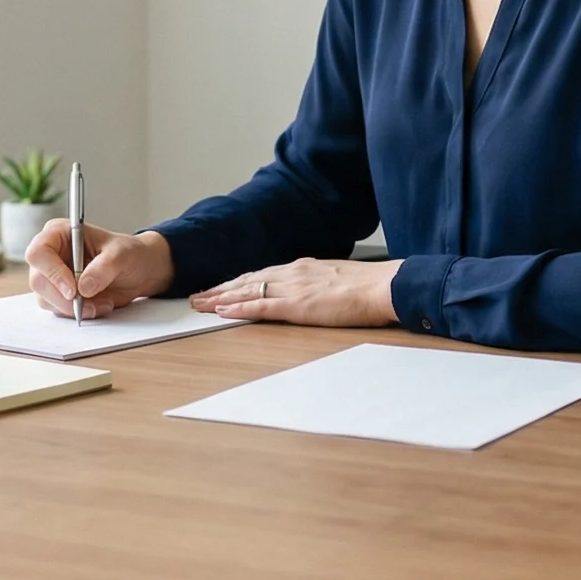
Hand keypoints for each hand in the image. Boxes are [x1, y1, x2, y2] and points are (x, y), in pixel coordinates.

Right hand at [27, 220, 173, 319]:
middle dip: (64, 298)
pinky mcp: (58, 295)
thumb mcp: (122, 254)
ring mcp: (52, 277)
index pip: (39, 253)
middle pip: (38, 281)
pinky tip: (98, 306)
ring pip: (46, 300)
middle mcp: (50, 255)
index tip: (73, 289)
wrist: (137, 271)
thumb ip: (104, 267)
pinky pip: (58, 310)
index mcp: (58, 233)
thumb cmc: (128, 254)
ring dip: (74, 308)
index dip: (52, 272)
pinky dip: (78, 313)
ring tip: (102, 303)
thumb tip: (83, 287)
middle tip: (89, 305)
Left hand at [189, 258, 399, 326]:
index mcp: (302, 268)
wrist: (382, 287)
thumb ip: (318, 283)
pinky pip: (260, 306)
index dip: (237, 281)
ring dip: (221, 298)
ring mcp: (293, 288)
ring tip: (200, 304)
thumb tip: (310, 290)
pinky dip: (239, 308)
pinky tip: (222, 311)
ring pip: (247, 290)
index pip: (261, 273)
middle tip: (197, 296)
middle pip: (247, 279)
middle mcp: (292, 273)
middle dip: (220, 288)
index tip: (220, 287)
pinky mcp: (297, 305)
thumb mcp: (336, 279)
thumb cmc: (367, 287)